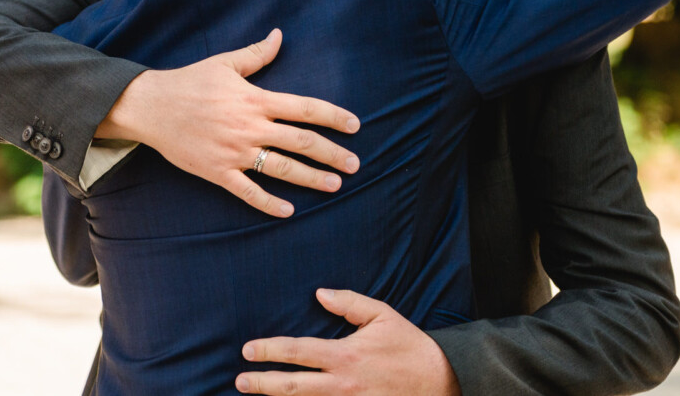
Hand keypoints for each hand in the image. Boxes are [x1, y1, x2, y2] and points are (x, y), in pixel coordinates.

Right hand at [96, 29, 360, 217]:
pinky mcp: (217, 171)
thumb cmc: (189, 82)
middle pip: (301, 141)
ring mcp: (235, 152)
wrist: (151, 106)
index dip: (333, 116)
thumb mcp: (225, 63)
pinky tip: (289, 211)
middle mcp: (250, 127)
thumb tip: (279, 35)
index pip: (304, 108)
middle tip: (355, 165)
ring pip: (282, 168)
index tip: (354, 126)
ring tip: (334, 185)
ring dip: (311, 178)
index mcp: (255, 99)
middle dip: (332, 154)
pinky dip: (268, 203)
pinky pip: (248, 191)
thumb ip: (257, 54)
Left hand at [236, 289, 460, 395]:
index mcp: (345, 355)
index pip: (298, 352)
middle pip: (293, 387)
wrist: (439, 381)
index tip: (248, 350)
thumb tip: (321, 294)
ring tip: (255, 395)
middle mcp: (342, 384)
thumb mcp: (382, 315)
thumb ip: (349, 303)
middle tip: (240, 380)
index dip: (270, 351)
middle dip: (263, 384)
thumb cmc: (409, 345)